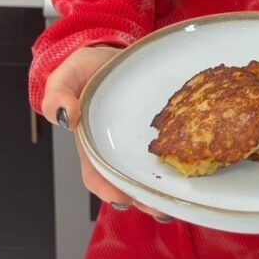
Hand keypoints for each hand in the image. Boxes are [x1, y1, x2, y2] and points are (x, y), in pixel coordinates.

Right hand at [42, 45, 172, 222]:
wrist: (117, 52)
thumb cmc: (90, 68)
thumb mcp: (68, 75)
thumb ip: (58, 93)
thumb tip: (64, 115)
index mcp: (93, 145)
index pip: (97, 176)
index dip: (108, 190)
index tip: (122, 198)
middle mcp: (120, 151)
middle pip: (131, 185)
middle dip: (145, 200)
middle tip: (162, 206)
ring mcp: (143, 145)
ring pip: (155, 176)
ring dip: (167, 192)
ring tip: (182, 199)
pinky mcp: (167, 133)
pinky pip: (176, 152)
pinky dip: (187, 163)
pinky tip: (200, 167)